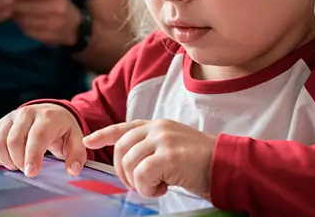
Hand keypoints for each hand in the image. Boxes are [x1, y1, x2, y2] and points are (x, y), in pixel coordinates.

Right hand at [0, 103, 86, 177]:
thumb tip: (73, 170)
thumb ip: (76, 155)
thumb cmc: (62, 128)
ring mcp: (12, 116)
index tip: (31, 173)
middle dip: (19, 161)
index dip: (32, 156)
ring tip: (18, 166)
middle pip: (14, 140)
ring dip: (6, 159)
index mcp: (47, 117)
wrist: (51, 112)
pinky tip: (7, 160)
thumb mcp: (75, 139)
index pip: (36, 136)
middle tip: (27, 171)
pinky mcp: (2, 122)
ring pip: (0, 141)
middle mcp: (27, 113)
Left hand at [6, 0, 79, 45]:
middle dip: (13, 3)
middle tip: (1, 0)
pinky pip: (27, 29)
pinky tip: (19, 19)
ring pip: (25, 19)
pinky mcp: (47, 36)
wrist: (74, 26)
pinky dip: (21, 24)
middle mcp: (58, 7)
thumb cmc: (56, 0)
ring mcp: (54, 23)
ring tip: (10, 9)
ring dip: (15, 14)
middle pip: (29, 6)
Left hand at [83, 119, 216, 199]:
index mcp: (157, 125)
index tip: (88, 141)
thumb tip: (129, 162)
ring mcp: (163, 141)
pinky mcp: (168, 157)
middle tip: (138, 184)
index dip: (103, 135)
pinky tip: (162, 189)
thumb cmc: (201, 162)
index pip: (124, 127)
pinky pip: (141, 176)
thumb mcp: (173, 145)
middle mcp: (158, 129)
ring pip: (128, 164)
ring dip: (138, 183)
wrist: (226, 164)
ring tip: (157, 186)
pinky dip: (147, 189)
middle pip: (121, 149)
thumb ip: (152, 146)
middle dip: (122, 172)